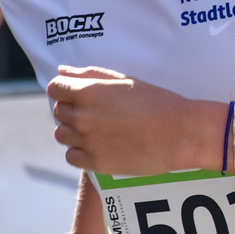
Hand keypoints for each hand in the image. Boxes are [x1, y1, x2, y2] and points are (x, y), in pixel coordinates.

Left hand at [48, 65, 218, 174]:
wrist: (179, 133)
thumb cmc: (156, 102)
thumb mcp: (124, 81)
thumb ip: (89, 74)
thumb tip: (63, 71)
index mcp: (88, 92)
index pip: (55, 88)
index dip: (65, 90)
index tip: (78, 94)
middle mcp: (82, 116)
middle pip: (59, 111)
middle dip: (73, 109)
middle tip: (97, 112)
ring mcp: (87, 141)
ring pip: (61, 134)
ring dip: (73, 131)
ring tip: (97, 130)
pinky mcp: (95, 162)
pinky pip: (71, 156)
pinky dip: (80, 151)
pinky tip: (98, 145)